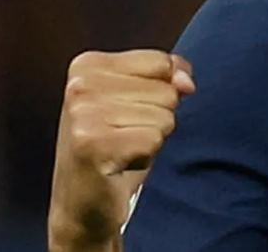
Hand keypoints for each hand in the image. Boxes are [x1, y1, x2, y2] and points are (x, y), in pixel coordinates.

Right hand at [49, 50, 195, 250]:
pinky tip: (120, 165)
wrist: (81, 205)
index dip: (161, 92)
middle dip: (155, 119)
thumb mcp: (139, 101)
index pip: (162, 62)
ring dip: (150, 140)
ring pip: (164, 116)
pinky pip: (154, 139)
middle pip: (166, 90)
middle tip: (123, 137)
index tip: (130, 113)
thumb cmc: (114, 149)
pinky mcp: (93, 143)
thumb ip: (167, 77)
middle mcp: (80, 84)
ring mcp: (83, 113)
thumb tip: (186, 82)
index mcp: (88, 65)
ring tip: (121, 150)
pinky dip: (145, 157)